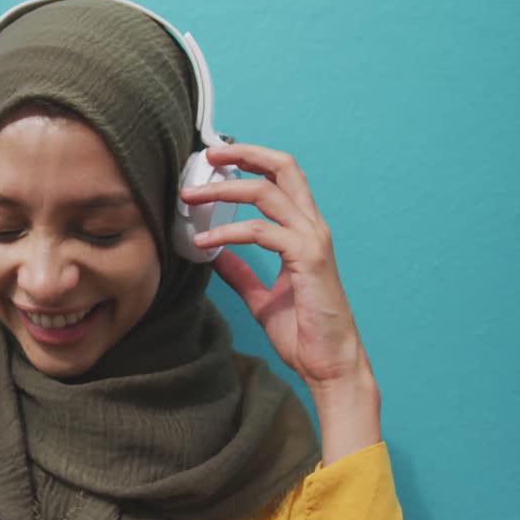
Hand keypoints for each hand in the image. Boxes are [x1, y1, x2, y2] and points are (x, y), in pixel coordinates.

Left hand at [181, 144, 380, 461]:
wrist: (329, 365)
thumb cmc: (304, 333)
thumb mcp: (263, 298)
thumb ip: (241, 274)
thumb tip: (215, 255)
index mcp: (304, 231)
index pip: (281, 178)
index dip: (251, 160)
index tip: (216, 160)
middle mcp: (312, 227)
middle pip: (283, 168)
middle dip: (244, 154)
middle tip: (207, 155)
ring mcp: (312, 240)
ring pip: (267, 193)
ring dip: (224, 189)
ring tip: (190, 197)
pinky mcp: (308, 259)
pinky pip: (262, 232)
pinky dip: (228, 232)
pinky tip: (204, 243)